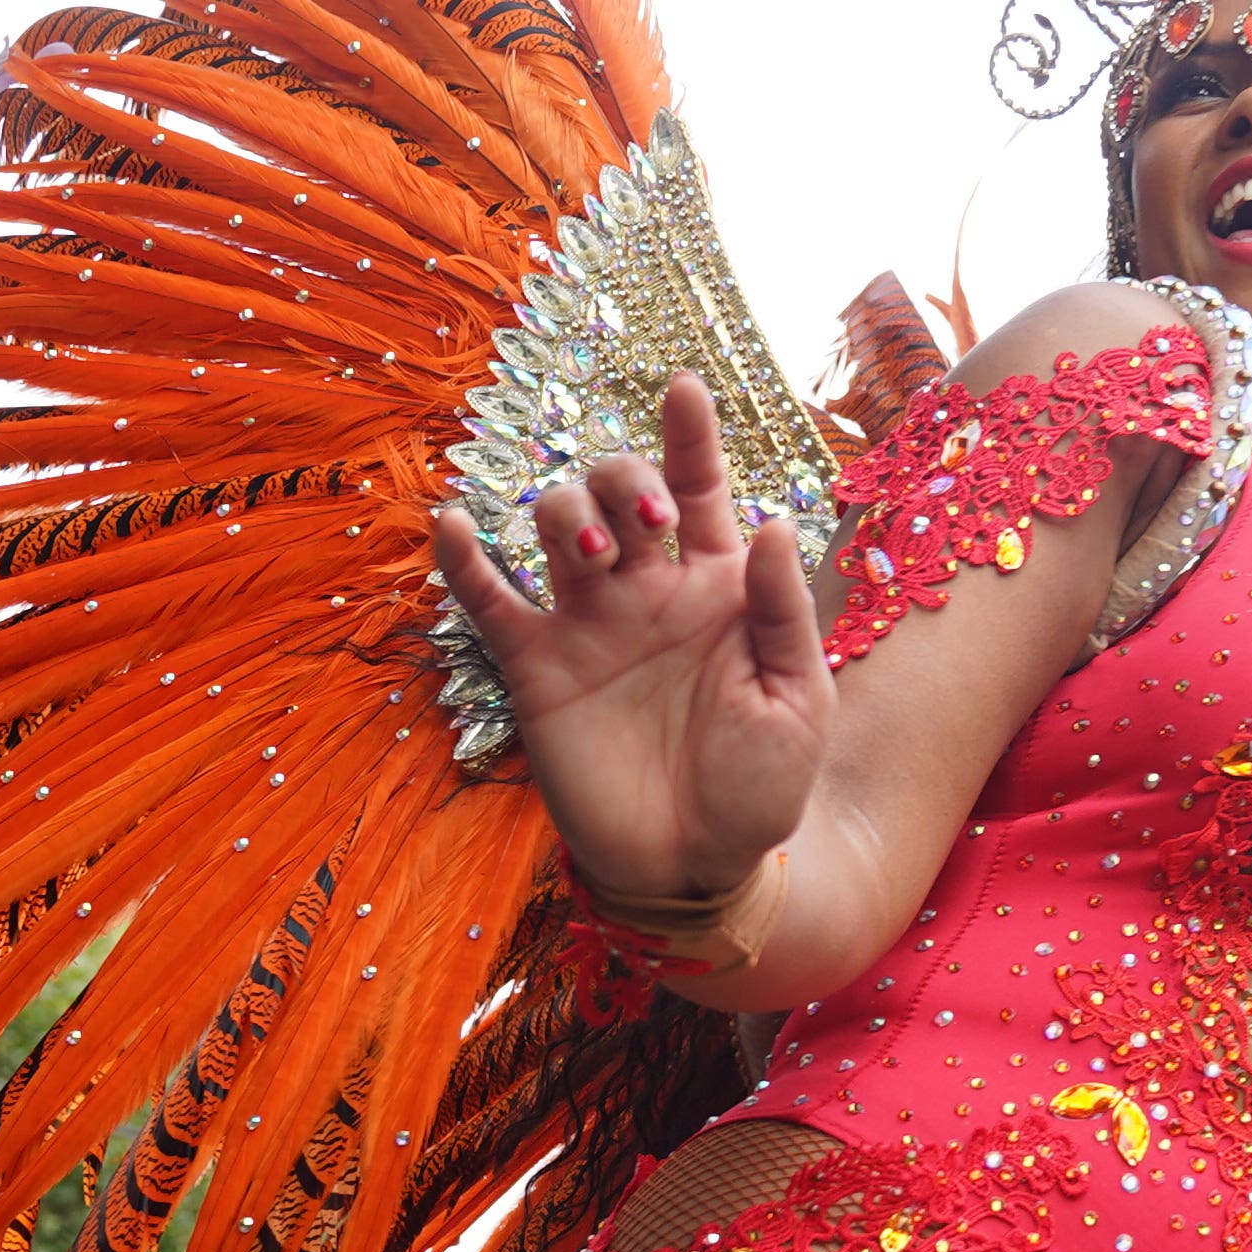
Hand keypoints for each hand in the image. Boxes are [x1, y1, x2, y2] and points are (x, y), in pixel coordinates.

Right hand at [434, 373, 831, 904]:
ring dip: (566, 519)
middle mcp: (649, 590)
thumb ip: (784, 612)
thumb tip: (771, 520)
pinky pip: (489, 599)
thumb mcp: (798, 700)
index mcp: (719, 587)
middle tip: (644, 528)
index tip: (684, 385)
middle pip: (619, 489)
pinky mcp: (537, 668)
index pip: (701, 488)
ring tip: (593, 564)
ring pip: (555, 525)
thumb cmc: (761, 786)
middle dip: (625, 482)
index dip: (690, 434)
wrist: (696, 866)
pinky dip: (464, 559)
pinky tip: (453, 523)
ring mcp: (589, 623)